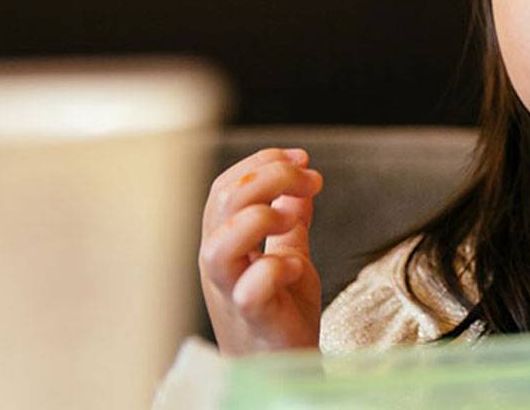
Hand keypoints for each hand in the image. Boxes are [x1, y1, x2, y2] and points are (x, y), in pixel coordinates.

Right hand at [199, 147, 323, 355]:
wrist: (286, 369)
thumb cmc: (282, 317)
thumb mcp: (290, 257)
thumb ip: (290, 224)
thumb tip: (299, 185)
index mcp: (224, 242)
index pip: (226, 185)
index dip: (263, 162)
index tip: (303, 159)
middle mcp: (219, 263)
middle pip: (225, 200)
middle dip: (272, 175)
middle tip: (310, 181)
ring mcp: (230, 291)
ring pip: (219, 243)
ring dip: (260, 217)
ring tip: (289, 220)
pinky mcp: (252, 318)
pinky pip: (251, 286)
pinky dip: (276, 268)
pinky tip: (296, 268)